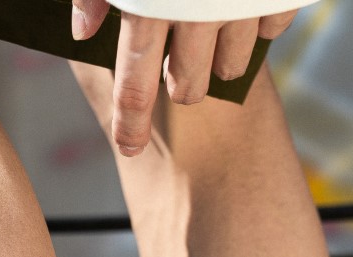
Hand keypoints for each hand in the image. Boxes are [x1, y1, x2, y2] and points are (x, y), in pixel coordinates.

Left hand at [71, 4, 297, 155]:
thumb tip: (82, 31)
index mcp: (150, 4)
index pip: (134, 84)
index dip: (129, 121)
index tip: (128, 146)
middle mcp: (197, 10)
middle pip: (186, 85)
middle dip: (180, 88)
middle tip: (179, 82)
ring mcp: (242, 2)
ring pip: (232, 64)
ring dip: (219, 63)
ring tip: (212, 44)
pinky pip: (271, 26)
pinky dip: (259, 26)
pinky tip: (248, 9)